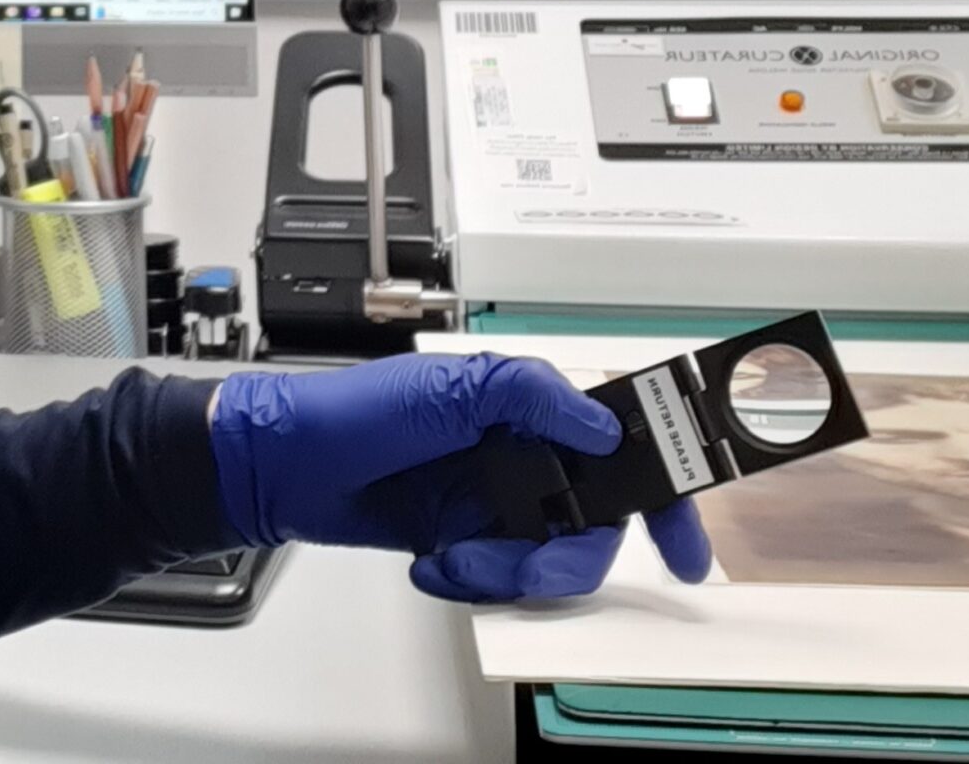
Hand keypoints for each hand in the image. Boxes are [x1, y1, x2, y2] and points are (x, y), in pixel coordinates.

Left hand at [206, 353, 715, 603]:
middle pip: (597, 520)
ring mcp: (496, 500)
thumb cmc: (352, 411)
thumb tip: (599, 423)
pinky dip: (475, 581)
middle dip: (571, 552)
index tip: (683, 542)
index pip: (621, 441)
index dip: (664, 489)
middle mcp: (522, 453)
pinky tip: (435, 563)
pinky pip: (506, 579)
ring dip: (511, 571)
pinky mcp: (469, 539)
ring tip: (459, 559)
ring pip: (553, 558)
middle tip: (535, 564)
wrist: (285, 469)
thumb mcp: (447, 386)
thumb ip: (532, 396)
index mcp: (527, 406)